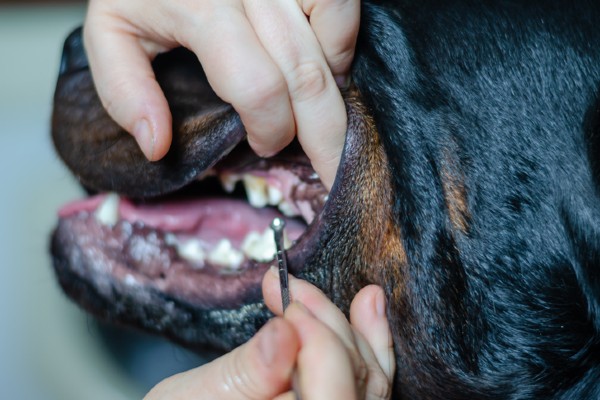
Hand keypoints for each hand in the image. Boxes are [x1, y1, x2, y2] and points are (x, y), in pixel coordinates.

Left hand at [84, 0, 359, 189]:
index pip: (257, 85)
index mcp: (200, 7)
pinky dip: (339, 45)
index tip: (265, 146)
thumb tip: (158, 146)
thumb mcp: (110, 31)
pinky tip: (322, 63)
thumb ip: (124, 90)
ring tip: (320, 112)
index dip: (270, 128)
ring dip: (333, 90)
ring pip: (330, 43)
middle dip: (325, 134)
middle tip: (336, 172)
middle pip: (305, 74)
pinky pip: (342, 8)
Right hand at [144, 270, 394, 398]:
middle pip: (356, 383)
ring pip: (371, 380)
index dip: (319, 347)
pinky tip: (368, 305)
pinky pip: (371, 382)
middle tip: (293, 290)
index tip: (287, 305)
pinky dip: (370, 342)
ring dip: (355, 327)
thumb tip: (284, 332)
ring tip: (345, 289)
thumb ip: (244, 373)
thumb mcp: (193, 399)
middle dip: (328, 325)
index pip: (331, 399)